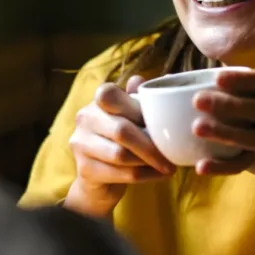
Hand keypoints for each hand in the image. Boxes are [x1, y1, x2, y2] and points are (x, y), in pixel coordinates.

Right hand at [65, 76, 175, 218]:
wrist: (102, 177)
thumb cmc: (124, 138)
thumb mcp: (134, 115)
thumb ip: (142, 98)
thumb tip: (161, 77)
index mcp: (98, 100)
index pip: (110, 95)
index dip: (136, 110)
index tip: (160, 124)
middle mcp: (85, 118)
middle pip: (121, 130)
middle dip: (151, 146)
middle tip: (173, 157)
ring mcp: (80, 144)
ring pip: (121, 155)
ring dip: (149, 162)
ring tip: (168, 166)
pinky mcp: (84, 169)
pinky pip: (121, 174)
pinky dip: (145, 175)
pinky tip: (159, 175)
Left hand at [190, 69, 254, 180]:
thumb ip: (226, 89)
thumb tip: (170, 80)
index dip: (242, 79)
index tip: (218, 78)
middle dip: (228, 104)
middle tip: (197, 100)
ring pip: (250, 138)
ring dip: (224, 132)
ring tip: (196, 128)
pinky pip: (242, 164)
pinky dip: (221, 167)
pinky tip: (200, 167)